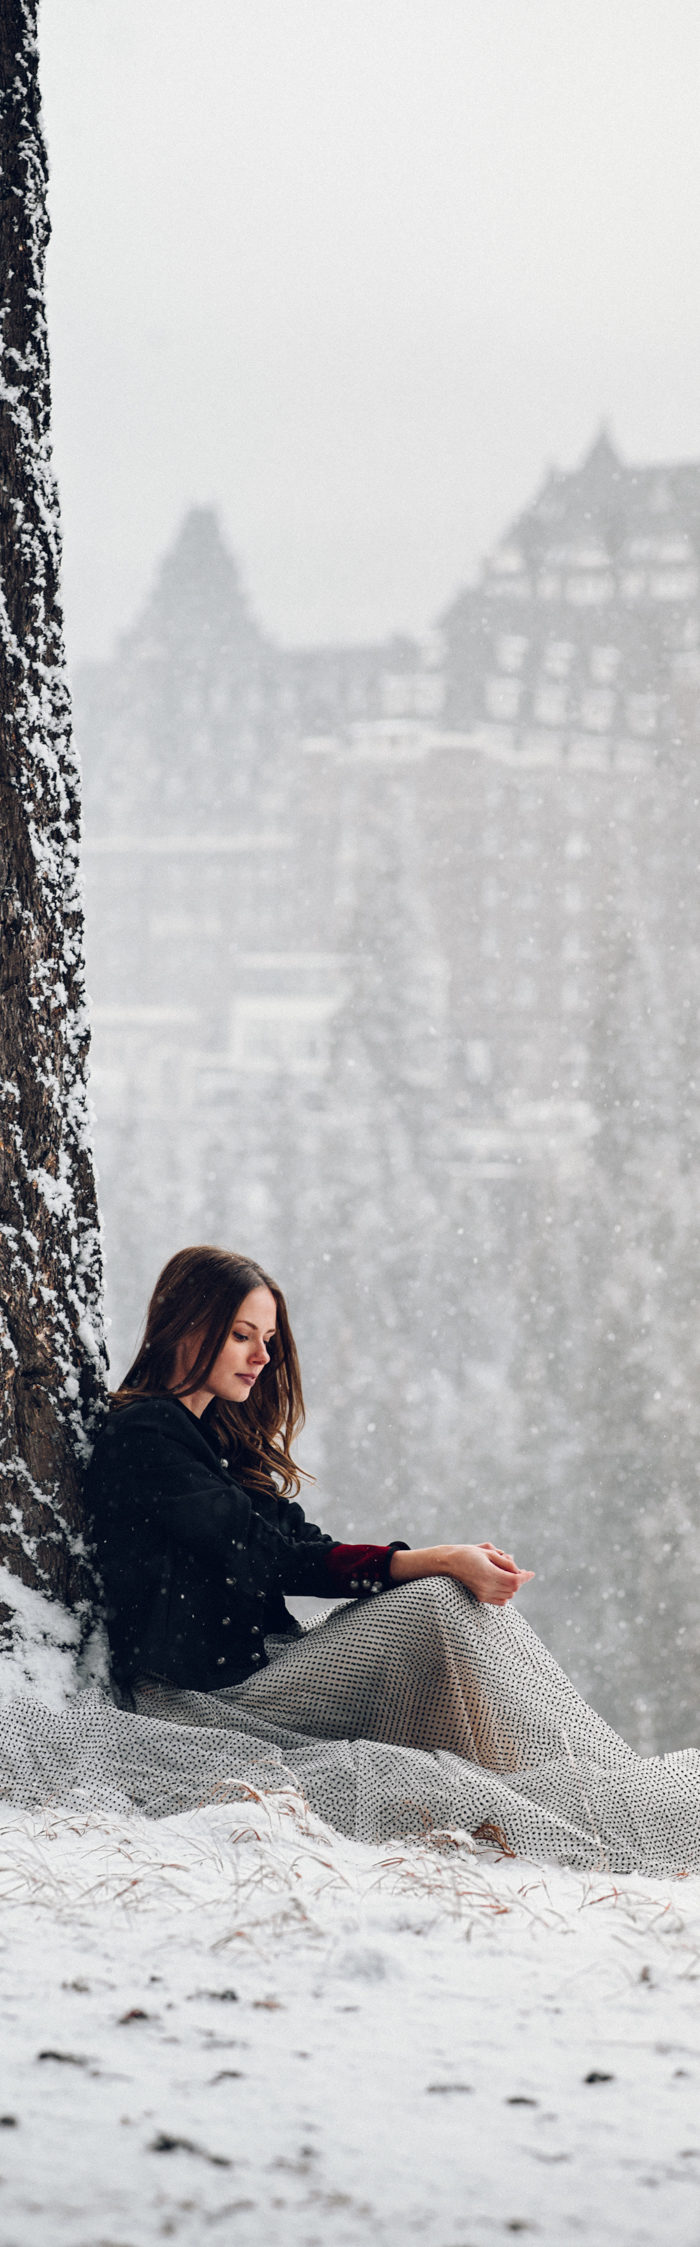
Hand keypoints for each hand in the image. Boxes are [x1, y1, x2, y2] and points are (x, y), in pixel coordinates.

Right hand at [389, 1542, 533, 1604]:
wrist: (446, 1563)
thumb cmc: (466, 1553)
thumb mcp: (487, 1552)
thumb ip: (505, 1561)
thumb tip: (518, 1570)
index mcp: (490, 1574)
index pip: (515, 1580)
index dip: (525, 1577)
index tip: (531, 1573)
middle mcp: (487, 1587)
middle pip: (513, 1588)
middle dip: (518, 1579)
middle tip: (518, 1570)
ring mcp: (483, 1594)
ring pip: (508, 1596)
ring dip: (512, 1587)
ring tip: (508, 1575)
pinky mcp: (479, 1597)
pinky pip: (499, 1601)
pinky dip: (505, 1594)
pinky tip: (501, 1584)